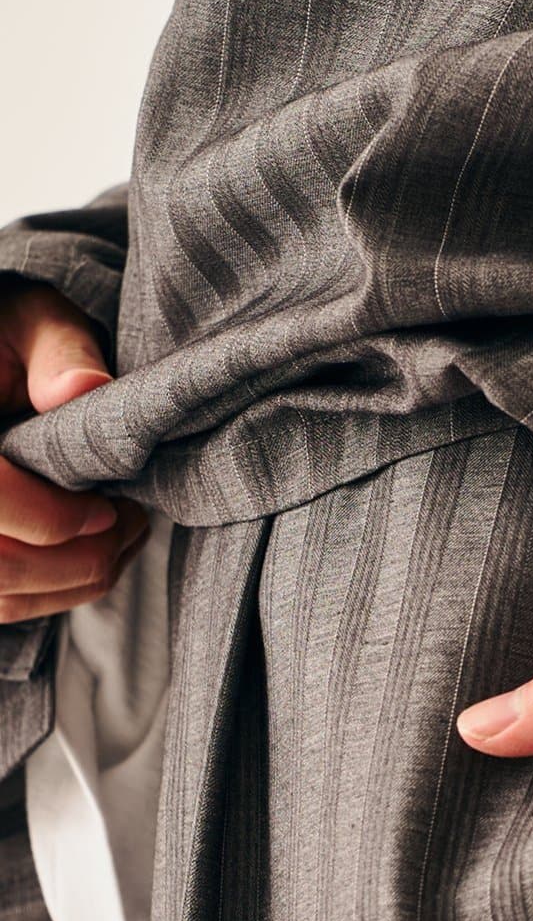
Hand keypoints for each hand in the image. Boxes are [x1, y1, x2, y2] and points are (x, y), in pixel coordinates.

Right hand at [0, 278, 148, 624]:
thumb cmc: (4, 337)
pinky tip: (94, 556)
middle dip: (79, 559)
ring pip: (2, 597)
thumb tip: (86, 389)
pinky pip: (3, 602)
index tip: (110, 507)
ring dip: (76, 581)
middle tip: (132, 525)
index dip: (52, 518)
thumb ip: (58, 346)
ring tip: (122, 537)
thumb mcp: (30, 317)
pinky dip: (55, 591)